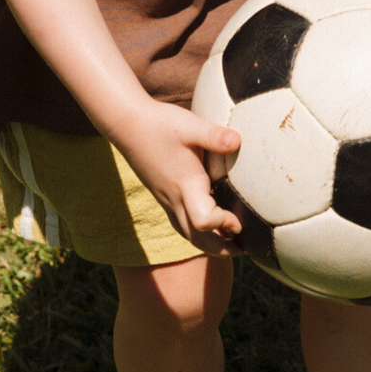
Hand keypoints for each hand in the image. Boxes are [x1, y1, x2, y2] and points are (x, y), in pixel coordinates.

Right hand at [110, 100, 242, 256]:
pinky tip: (208, 219)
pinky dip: (197, 230)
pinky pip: (180, 222)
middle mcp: (174, 198)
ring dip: (209, 243)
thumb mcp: (190, 126)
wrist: (127, 123)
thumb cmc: (159, 124)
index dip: (223, 224)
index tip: (240, 221)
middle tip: (243, 248)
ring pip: (187, 233)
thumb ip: (214, 135)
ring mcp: (166, 198)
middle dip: (221, 248)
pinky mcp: (162, 193)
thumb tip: (238, 141)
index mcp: (185, 185)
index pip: (204, 221)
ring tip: (230, 241)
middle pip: (196, 238)